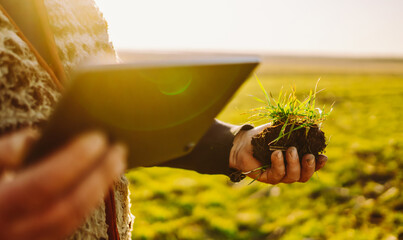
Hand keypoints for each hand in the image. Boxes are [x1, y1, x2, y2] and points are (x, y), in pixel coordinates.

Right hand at [0, 129, 126, 239]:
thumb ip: (4, 151)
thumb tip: (38, 136)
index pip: (43, 184)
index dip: (73, 160)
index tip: (97, 137)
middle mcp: (12, 232)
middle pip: (69, 206)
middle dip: (99, 176)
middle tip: (119, 149)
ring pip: (73, 220)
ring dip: (99, 190)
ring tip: (115, 163)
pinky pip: (68, 226)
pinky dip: (87, 202)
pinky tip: (98, 182)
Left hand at [229, 124, 326, 183]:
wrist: (243, 141)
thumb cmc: (263, 136)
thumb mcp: (280, 129)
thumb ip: (293, 127)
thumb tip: (308, 120)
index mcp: (296, 160)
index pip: (312, 166)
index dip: (319, 164)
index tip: (323, 156)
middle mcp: (289, 170)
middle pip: (304, 176)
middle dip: (309, 167)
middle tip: (308, 156)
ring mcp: (278, 176)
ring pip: (292, 177)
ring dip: (294, 163)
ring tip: (290, 150)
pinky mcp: (266, 178)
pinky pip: (277, 175)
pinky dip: (279, 164)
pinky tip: (276, 154)